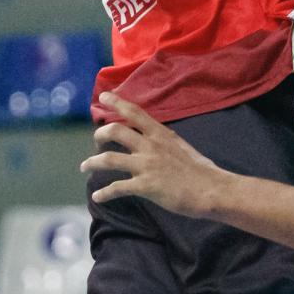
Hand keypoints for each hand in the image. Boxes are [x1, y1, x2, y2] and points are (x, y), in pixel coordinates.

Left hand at [80, 92, 226, 217]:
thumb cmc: (199, 168)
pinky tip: (97, 196)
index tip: (104, 96)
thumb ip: (163, 140)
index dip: (117, 102)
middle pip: (116, 131)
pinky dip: (104, 193)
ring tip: (84, 167)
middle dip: (100, 134)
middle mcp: (150, 145)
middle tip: (95, 140)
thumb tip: (153, 137)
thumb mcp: (180, 145)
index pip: (134, 112)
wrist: (209, 189)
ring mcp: (146, 165)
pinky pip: (117, 188)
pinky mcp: (145, 186)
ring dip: (92, 163)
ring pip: (109, 159)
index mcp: (160, 133)